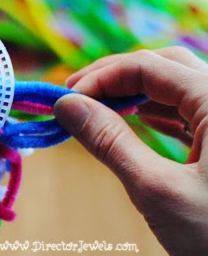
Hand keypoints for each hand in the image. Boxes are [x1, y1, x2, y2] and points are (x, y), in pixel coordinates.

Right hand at [54, 47, 207, 255]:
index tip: (66, 100)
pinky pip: (189, 111)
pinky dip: (156, 111)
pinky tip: (134, 119)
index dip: (101, 77)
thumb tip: (66, 107)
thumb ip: (109, 142)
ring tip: (98, 108)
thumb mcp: (156, 190)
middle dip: (117, 76)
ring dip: (135, 92)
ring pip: (178, 86)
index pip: (149, 67)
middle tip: (77, 96)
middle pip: (166, 66)